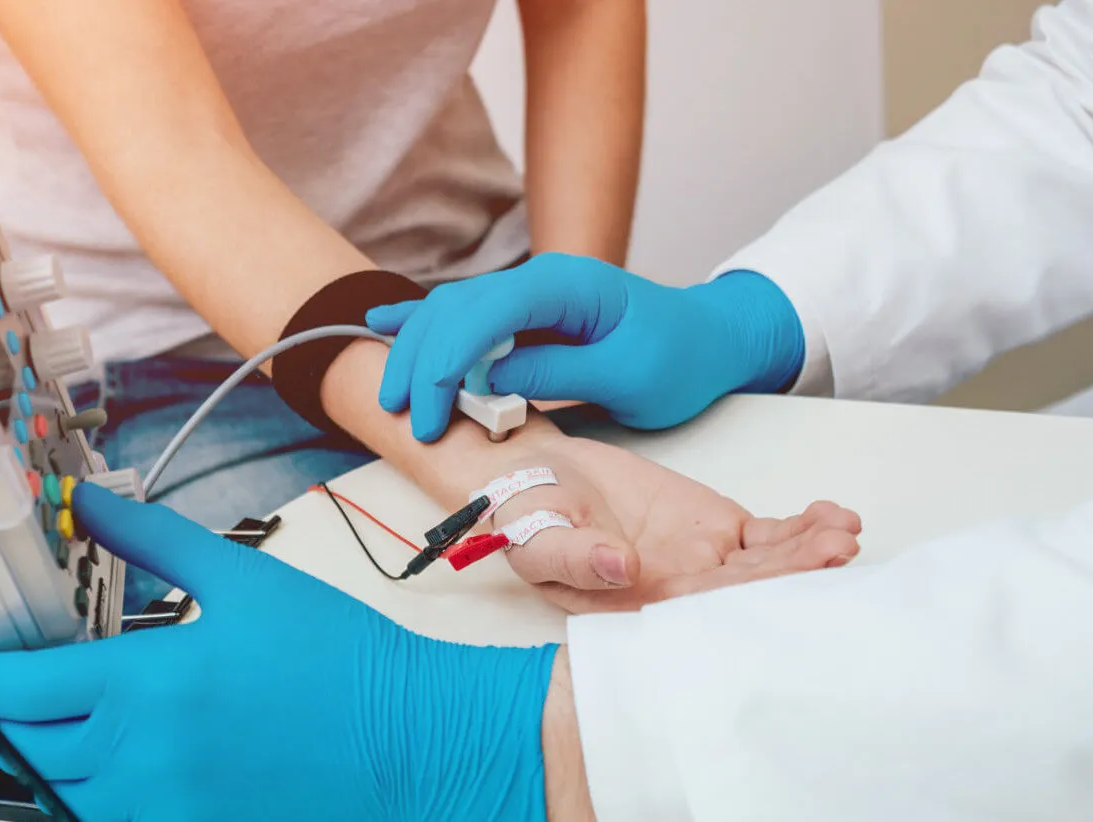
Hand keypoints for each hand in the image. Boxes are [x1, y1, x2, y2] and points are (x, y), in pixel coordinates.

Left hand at [0, 484, 556, 821]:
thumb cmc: (337, 658)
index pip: (15, 688)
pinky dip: (88, 794)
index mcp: (143, 686)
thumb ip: (150, 540)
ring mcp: (161, 809)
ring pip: (57, 797)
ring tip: (41, 724)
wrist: (409, 740)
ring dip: (36, 761)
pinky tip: (104, 761)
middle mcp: (138, 759)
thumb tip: (87, 504)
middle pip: (20, 749)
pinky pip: (108, 821)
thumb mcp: (241, 579)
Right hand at [368, 253, 805, 441]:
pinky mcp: (527, 315)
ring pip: (452, 312)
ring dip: (415, 349)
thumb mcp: (628, 375)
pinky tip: (383, 323)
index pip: (484, 313)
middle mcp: (539, 280)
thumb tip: (490, 382)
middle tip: (399, 414)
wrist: (709, 339)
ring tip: (390, 394)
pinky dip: (425, 323)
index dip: (445, 362)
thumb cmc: (680, 357)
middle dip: (418, 360)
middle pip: (455, 309)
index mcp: (565, 286)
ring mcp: (530, 294)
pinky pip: (465, 317)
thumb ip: (557, 373)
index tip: (429, 414)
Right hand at [482, 437, 860, 612]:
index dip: (740, 603)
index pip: (696, 614)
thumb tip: (619, 567)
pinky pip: (770, 537)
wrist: (538, 474)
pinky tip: (832, 517)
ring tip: (843, 532)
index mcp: (636, 608)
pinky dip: (802, 529)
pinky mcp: (720, 531)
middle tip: (833, 552)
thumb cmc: (527, 513)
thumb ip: (572, 556)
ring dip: (808, 553)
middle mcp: (679, 594)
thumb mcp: (532, 536)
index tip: (777, 587)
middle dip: (794, 575)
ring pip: (769, 566)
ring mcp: (706, 563)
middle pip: (746, 592)